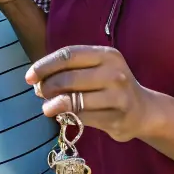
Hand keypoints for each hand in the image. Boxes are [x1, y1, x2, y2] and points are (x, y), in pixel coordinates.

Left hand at [26, 45, 150, 142]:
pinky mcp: (117, 118)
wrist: (144, 110)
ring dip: (53, 104)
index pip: (69, 55)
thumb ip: (70, 70)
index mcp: (107, 55)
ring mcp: (118, 97)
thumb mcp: (96, 68)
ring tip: (47, 107)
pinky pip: (83, 117)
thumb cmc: (110, 86)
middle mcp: (115, 73)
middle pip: (69, 78)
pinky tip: (62, 116)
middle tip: (39, 93)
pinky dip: (67, 117)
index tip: (29, 76)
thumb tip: (37, 81)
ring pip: (74, 100)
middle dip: (47, 86)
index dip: (45, 65)